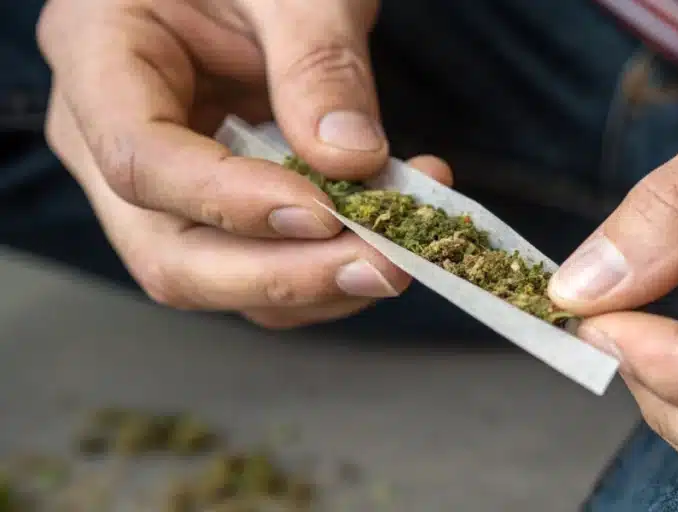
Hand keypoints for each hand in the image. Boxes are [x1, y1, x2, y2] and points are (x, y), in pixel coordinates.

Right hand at [38, 0, 446, 327]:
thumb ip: (317, 62)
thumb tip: (350, 160)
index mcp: (97, 56)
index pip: (141, 162)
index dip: (230, 203)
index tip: (325, 213)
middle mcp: (108, 135)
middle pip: (169, 253)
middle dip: (282, 277)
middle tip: (383, 267)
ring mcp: (161, 180)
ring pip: (219, 277)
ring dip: (317, 283)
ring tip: (405, 250)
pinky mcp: (213, 203)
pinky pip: (260, 259)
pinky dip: (329, 262)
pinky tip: (394, 230)